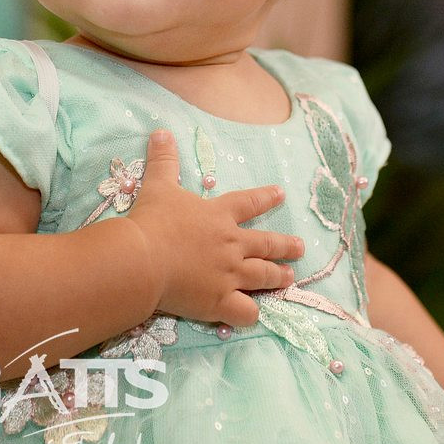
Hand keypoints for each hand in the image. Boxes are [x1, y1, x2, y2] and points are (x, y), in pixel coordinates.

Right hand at [126, 129, 303, 326]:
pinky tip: (253, 313)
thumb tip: (161, 130)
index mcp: (218, 216)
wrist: (143, 258)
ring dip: (278, 276)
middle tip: (300, 247)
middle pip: (266, 244)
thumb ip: (163, 160)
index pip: (248, 203)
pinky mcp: (220, 301)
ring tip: (289, 277)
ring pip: (263, 276)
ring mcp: (229, 274)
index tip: (281, 194)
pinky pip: (246, 312)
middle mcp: (231, 244)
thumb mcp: (158, 185)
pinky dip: (251, 313)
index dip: (266, 198)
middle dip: (286, 245)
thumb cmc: (151, 221)